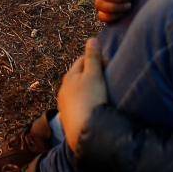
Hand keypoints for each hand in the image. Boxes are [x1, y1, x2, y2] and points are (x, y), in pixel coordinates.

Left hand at [57, 38, 108, 155]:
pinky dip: (86, 103)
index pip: (82, 60)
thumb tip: (92, 39)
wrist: (85, 132)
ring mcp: (65, 105)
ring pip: (78, 92)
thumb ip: (93, 57)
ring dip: (88, 90)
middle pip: (78, 77)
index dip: (96, 59)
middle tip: (106, 76)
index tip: (108, 63)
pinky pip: (79, 105)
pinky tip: (94, 108)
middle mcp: (63, 90)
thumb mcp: (94, 75)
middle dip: (90, 74)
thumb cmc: (91, 99)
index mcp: (69, 77)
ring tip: (101, 93)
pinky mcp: (69, 119)